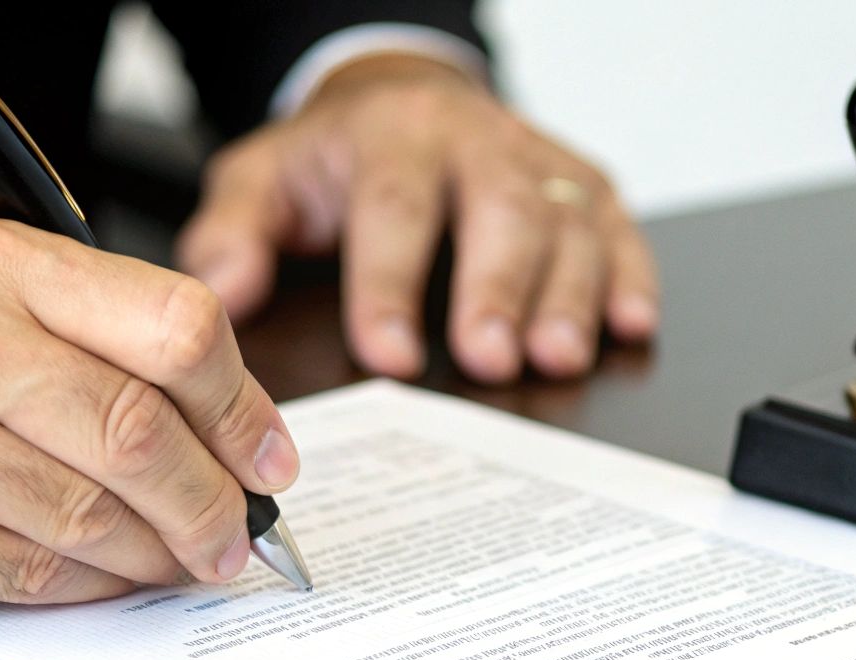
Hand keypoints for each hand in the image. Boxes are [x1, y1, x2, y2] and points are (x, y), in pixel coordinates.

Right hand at [0, 216, 299, 608]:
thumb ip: (77, 339)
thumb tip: (215, 425)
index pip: (171, 323)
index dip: (244, 405)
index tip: (272, 457)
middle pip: (140, 431)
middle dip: (214, 502)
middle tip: (239, 536)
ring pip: (90, 515)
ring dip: (156, 556)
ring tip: (178, 563)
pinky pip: (25, 572)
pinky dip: (85, 586)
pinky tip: (100, 579)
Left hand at [177, 55, 658, 383]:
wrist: (399, 103)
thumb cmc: (334, 161)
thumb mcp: (262, 181)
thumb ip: (232, 235)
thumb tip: (224, 296)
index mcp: (391, 136)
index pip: (395, 207)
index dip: (392, 284)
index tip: (390, 355)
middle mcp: (474, 141)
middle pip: (500, 209)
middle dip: (497, 288)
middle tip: (490, 360)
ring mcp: (537, 162)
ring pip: (568, 220)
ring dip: (570, 294)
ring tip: (556, 357)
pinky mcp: (583, 186)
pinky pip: (619, 225)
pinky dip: (631, 275)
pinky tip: (629, 323)